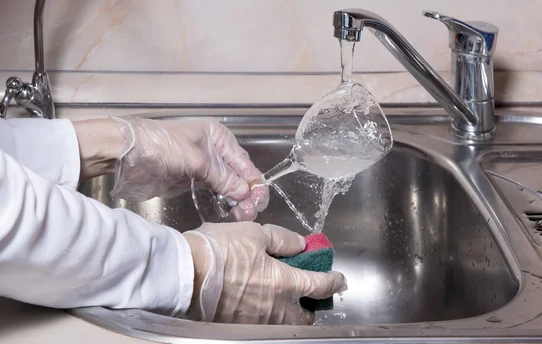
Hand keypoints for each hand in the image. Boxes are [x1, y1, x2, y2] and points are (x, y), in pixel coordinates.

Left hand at [110, 116, 267, 220]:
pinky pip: (213, 191)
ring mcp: (203, 166)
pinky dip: (223, 200)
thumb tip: (244, 193)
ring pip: (227, 184)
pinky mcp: (191, 180)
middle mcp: (214, 150)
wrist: (125, 155)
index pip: (243, 161)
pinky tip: (230, 211)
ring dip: (236, 199)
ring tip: (243, 215)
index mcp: (217, 137)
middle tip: (250, 212)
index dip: (253, 181)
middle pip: (237, 174)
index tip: (259, 199)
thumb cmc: (162, 147)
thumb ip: (222, 178)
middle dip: (246, 192)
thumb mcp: (196, 161)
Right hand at [183, 222, 346, 324]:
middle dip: (311, 308)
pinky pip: (262, 324)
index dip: (333, 281)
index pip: (319, 285)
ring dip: (289, 314)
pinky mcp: (238, 326)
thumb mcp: (254, 233)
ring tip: (282, 299)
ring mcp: (257, 321)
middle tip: (308, 295)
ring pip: (284, 324)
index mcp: (285, 283)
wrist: (184, 274)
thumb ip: (282, 240)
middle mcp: (276, 309)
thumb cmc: (220, 250)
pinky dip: (267, 316)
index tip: (340, 279)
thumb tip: (300, 244)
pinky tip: (257, 303)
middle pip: (305, 317)